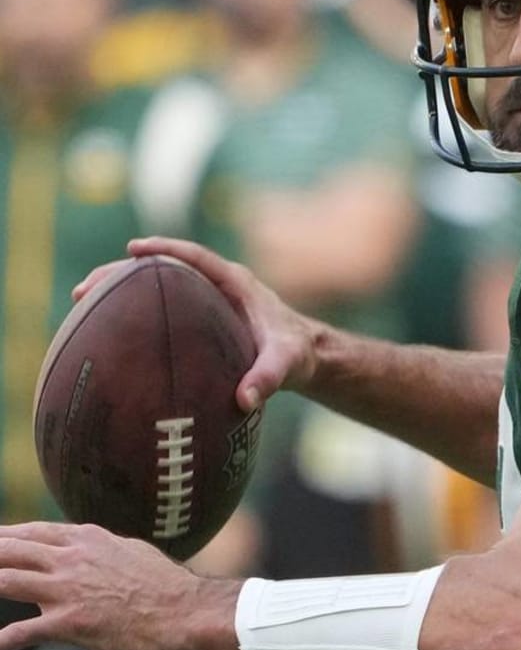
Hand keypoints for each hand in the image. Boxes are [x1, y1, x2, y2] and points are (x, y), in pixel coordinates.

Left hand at [0, 521, 242, 649]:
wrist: (186, 612)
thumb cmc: (166, 585)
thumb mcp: (131, 552)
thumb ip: (101, 549)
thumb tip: (90, 546)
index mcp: (87, 539)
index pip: (29, 532)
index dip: (1, 537)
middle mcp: (71, 559)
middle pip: (7, 550)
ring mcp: (68, 589)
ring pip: (5, 580)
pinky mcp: (70, 622)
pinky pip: (21, 631)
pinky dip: (0, 640)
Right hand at [73, 237, 318, 413]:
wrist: (309, 357)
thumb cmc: (299, 354)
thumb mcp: (287, 365)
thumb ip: (269, 378)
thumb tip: (244, 400)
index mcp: (237, 283)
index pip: (196, 258)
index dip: (165, 249)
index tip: (134, 249)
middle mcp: (220, 286)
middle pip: (165, 268)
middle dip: (124, 273)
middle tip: (87, 288)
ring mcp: (210, 300)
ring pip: (160, 287)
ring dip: (123, 291)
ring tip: (82, 304)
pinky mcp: (204, 318)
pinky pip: (165, 307)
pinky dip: (138, 313)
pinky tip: (109, 331)